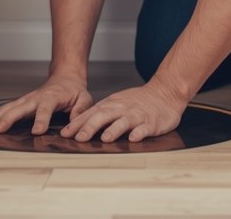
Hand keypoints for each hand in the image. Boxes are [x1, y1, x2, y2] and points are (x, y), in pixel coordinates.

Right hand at [0, 73, 92, 135]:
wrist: (65, 77)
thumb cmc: (74, 90)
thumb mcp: (84, 99)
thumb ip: (80, 111)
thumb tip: (75, 127)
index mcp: (52, 97)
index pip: (45, 109)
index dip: (41, 120)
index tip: (36, 131)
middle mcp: (36, 97)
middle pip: (20, 107)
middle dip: (8, 118)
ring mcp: (27, 99)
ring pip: (9, 107)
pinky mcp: (21, 103)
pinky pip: (6, 109)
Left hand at [61, 81, 185, 142]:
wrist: (165, 92)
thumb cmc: (138, 101)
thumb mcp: (116, 103)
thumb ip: (100, 114)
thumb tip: (79, 127)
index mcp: (112, 105)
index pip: (91, 114)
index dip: (77, 123)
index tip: (65, 133)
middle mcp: (122, 109)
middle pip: (103, 116)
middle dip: (90, 127)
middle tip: (78, 138)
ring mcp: (137, 115)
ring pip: (123, 122)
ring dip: (114, 130)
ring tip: (105, 138)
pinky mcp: (151, 122)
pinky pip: (144, 128)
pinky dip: (139, 133)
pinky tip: (133, 138)